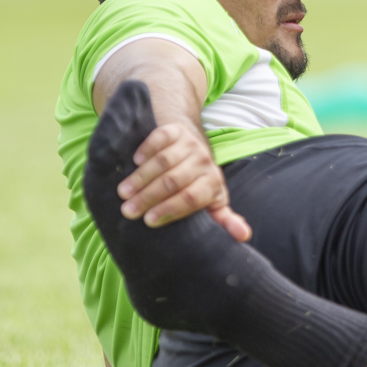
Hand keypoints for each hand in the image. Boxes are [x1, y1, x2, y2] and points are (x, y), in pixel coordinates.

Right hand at [116, 122, 251, 239]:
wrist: (192, 145)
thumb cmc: (198, 183)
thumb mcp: (213, 201)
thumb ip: (225, 219)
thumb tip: (243, 236)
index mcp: (213, 182)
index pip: (191, 198)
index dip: (170, 210)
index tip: (149, 221)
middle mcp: (204, 161)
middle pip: (174, 181)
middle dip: (149, 198)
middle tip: (128, 211)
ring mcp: (190, 144)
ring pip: (163, 162)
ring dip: (141, 178)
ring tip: (123, 192)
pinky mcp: (176, 130)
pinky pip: (159, 138)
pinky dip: (146, 150)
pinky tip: (135, 162)